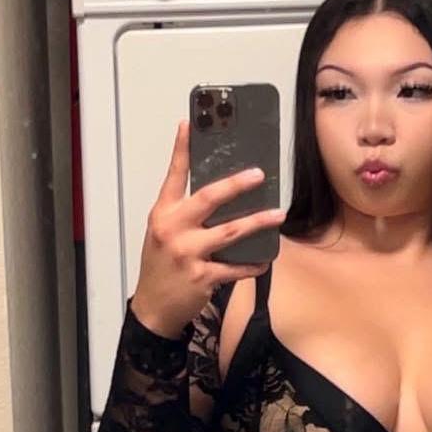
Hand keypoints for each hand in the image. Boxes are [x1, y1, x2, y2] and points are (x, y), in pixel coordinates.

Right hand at [130, 120, 285, 338]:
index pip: (173, 176)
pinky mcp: (203, 277)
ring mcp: (188, 253)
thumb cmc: (160, 267)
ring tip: (278, 214)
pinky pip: (236, 268)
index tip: (190, 123)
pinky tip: (265, 259)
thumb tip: (220, 195)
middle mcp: (173, 229)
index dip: (181, 149)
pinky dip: (253, 264)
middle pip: (208, 198)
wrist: (153, 307)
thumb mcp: (162, 234)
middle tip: (258, 174)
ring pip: (230, 232)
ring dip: (258, 222)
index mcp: (162, 214)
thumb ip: (183, 214)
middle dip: (236, 184)